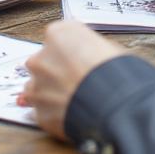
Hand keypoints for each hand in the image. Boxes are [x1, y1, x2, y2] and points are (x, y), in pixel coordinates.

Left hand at [18, 21, 124, 139]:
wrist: (114, 107)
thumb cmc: (117, 74)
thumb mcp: (109, 46)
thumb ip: (89, 48)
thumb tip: (92, 57)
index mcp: (58, 35)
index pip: (57, 39)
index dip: (70, 53)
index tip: (79, 62)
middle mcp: (40, 58)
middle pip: (43, 63)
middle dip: (56, 73)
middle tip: (77, 84)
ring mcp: (37, 87)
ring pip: (37, 89)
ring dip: (50, 95)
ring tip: (74, 104)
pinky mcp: (41, 114)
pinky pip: (44, 114)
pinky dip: (54, 117)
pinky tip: (72, 118)